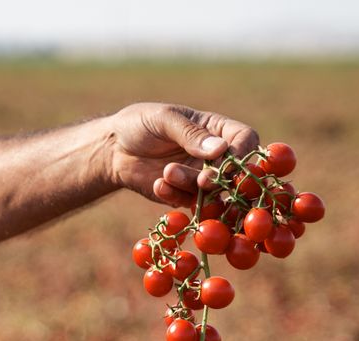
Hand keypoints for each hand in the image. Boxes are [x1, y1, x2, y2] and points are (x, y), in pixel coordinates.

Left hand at [107, 103, 259, 207]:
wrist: (113, 148)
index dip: (244, 153)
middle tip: (203, 181)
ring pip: (211, 191)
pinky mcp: (183, 196)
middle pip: (234, 172)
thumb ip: (191, 134)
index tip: (229, 163)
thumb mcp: (164, 120)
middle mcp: (214, 155)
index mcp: (216, 129)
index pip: (245, 139)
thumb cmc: (140, 124)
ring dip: (190, 185)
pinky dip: (173, 194)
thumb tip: (221, 149)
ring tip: (167, 172)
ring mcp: (200, 177)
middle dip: (220, 178)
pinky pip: (187, 202)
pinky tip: (157, 184)